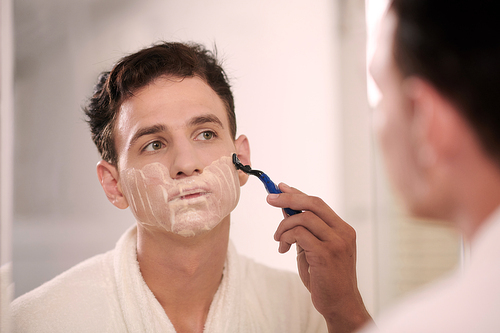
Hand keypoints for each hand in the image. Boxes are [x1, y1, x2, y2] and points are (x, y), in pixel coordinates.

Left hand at [267, 183, 371, 332]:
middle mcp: (343, 232)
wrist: (340, 304)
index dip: (297, 193)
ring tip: (278, 240)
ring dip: (284, 226)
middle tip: (269, 199)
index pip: (318, 203)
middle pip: (313, 203)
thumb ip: (303, 229)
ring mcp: (336, 242)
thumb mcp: (312, 248)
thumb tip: (285, 209)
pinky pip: (299, 234)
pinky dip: (286, 238)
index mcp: (342, 229)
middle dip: (288, 198)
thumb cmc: (326, 278)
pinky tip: (283, 249)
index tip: (280, 187)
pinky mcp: (326, 253)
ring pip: (303, 217)